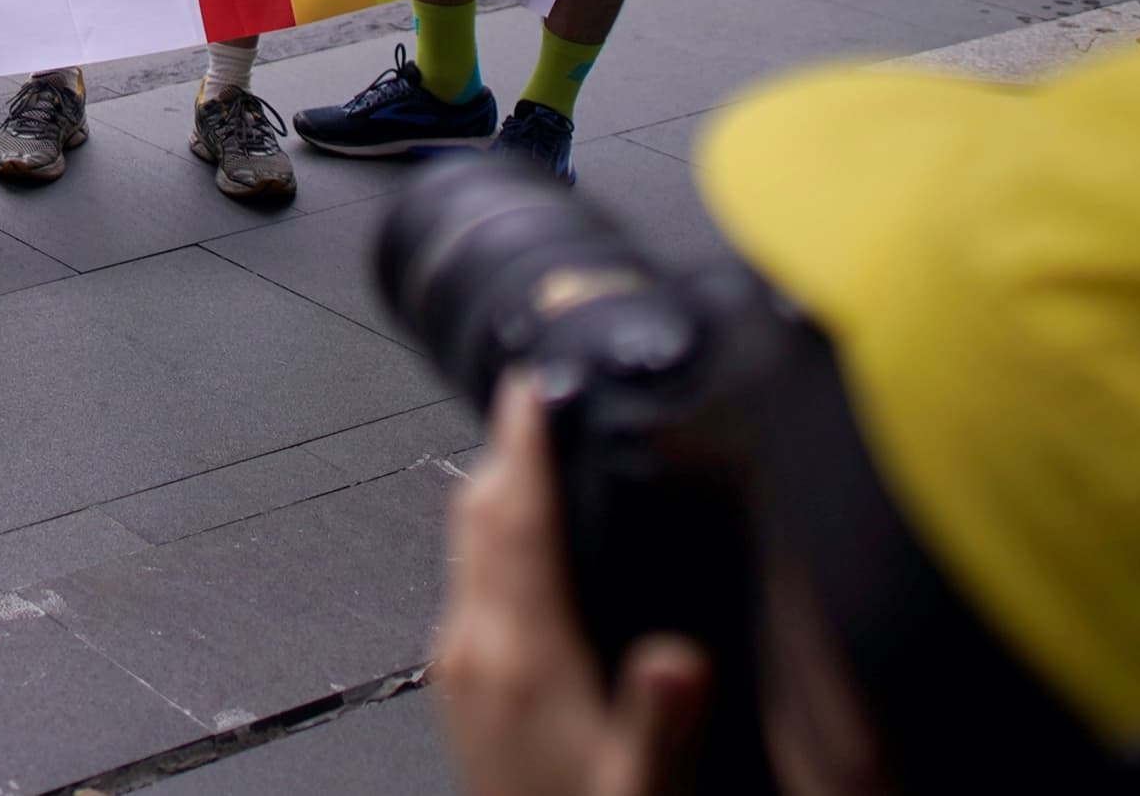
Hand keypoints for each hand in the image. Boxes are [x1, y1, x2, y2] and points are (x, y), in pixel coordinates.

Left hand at [434, 377, 711, 795]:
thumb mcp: (646, 789)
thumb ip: (663, 720)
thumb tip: (681, 657)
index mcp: (520, 656)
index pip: (516, 519)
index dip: (526, 444)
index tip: (531, 384)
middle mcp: (474, 650)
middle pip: (480, 516)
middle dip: (509, 449)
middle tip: (536, 395)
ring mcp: (458, 668)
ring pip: (468, 547)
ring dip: (500, 491)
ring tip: (535, 448)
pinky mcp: (460, 688)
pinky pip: (472, 585)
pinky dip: (499, 541)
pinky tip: (529, 544)